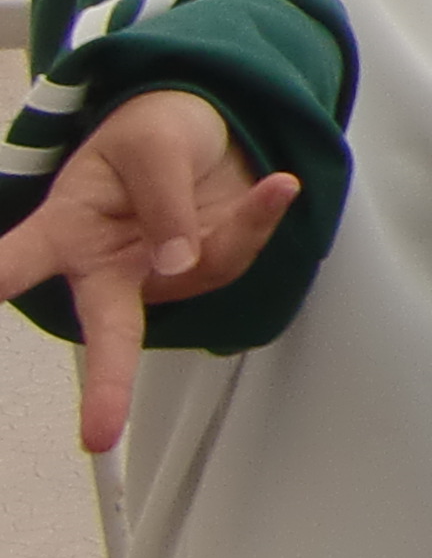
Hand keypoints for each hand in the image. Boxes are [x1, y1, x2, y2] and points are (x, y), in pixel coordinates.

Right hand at [0, 91, 301, 453]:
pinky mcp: (207, 267)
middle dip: (108, 382)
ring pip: (199, 275)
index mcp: (67, 229)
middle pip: (108, 328)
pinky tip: (280, 187)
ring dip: (237, 231)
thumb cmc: (150, 135)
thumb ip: (162, 201)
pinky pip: (238, 254)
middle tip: (97, 434)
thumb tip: (176, 265)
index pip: (20, 263)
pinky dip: (263, 219)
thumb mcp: (150, 144)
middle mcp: (107, 265)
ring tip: (270, 183)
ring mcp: (160, 273)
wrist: (200, 123)